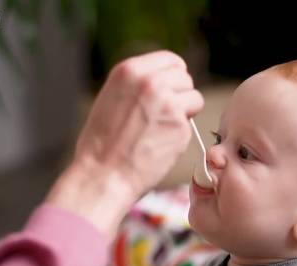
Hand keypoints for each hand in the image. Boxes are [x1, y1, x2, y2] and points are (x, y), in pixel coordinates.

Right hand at [74, 50, 203, 197]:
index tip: (169, 91)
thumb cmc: (101, 144)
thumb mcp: (111, 98)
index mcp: (130, 70)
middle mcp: (151, 82)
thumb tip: (163, 81)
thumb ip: (138, 85)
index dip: (173, 77)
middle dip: (180, 94)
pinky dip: (180, 135)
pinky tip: (160, 146)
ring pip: (195, 98)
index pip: (170, 60)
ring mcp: (168, 103)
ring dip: (185, 113)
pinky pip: (191, 125)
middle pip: (185, 77)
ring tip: (161, 130)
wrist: (103, 175)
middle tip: (164, 115)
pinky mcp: (181, 127)